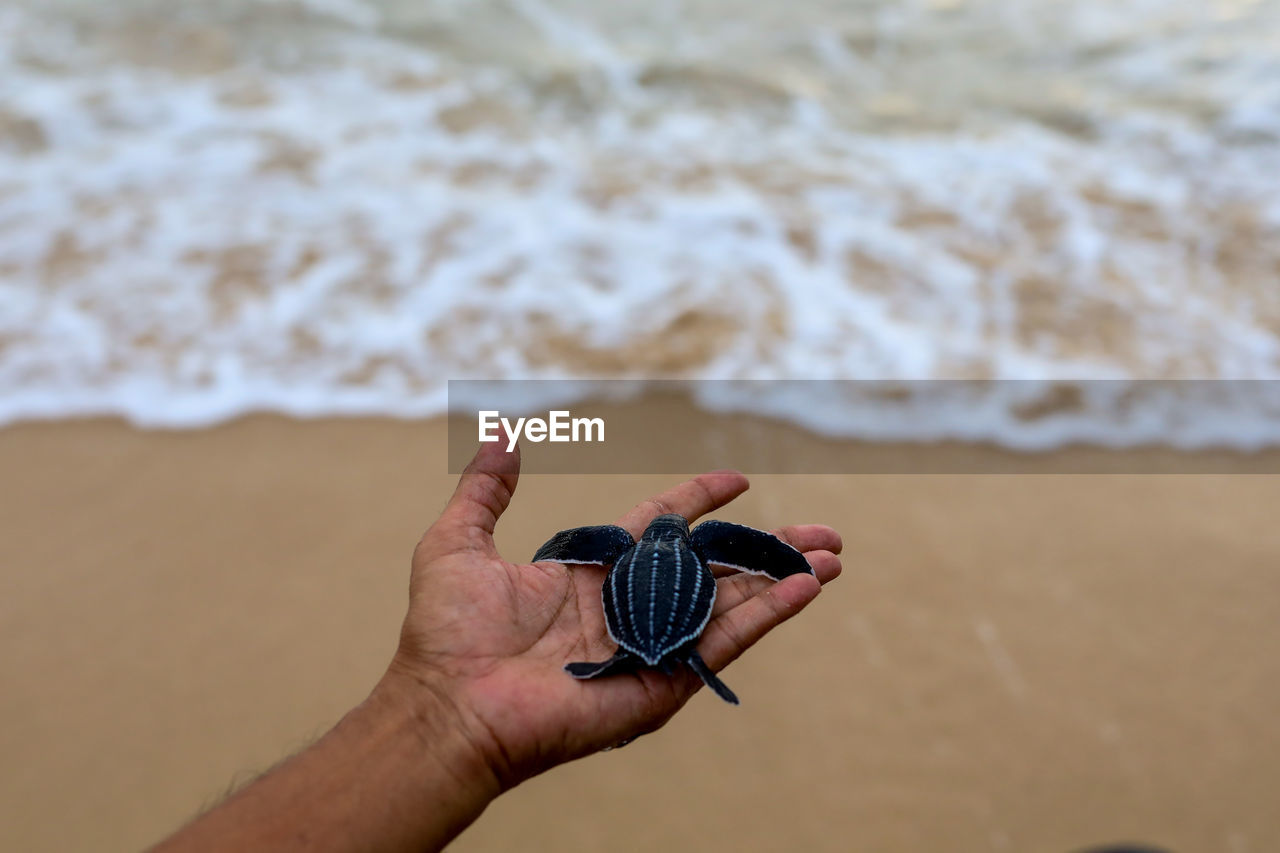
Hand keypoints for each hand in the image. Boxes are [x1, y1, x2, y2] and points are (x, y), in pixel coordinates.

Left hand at [386, 439, 841, 788]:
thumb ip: (486, 489)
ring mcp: (652, 644)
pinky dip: (770, 614)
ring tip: (834, 556)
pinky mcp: (665, 679)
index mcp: (593, 571)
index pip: (662, 527)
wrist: (452, 703)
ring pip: (733, 601)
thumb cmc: (447, 632)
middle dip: (766, 545)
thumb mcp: (458, 541)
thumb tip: (500, 435)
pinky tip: (808, 588)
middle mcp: (630, 606)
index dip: (700, 499)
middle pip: (714, 565)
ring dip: (784, 577)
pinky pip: (725, 641)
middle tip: (821, 530)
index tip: (738, 477)